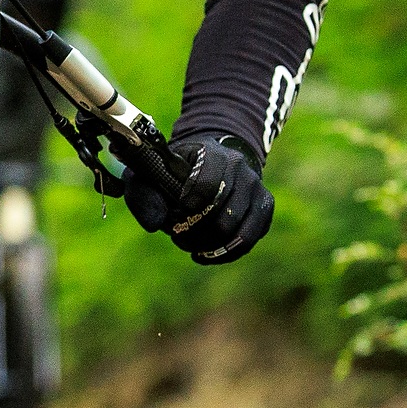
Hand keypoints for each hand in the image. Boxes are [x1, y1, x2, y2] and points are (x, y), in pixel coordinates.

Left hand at [125, 137, 273, 264]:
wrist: (211, 161)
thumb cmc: (175, 172)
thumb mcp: (151, 174)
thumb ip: (143, 194)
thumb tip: (156, 224)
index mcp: (212, 153)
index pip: (208, 184)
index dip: (189, 206)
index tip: (175, 213)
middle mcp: (240, 168)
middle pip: (222, 214)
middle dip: (195, 232)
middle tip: (177, 234)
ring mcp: (256, 187)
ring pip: (236, 231)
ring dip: (208, 245)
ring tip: (189, 244)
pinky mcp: (264, 207)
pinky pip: (248, 240)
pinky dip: (225, 253)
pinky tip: (205, 253)